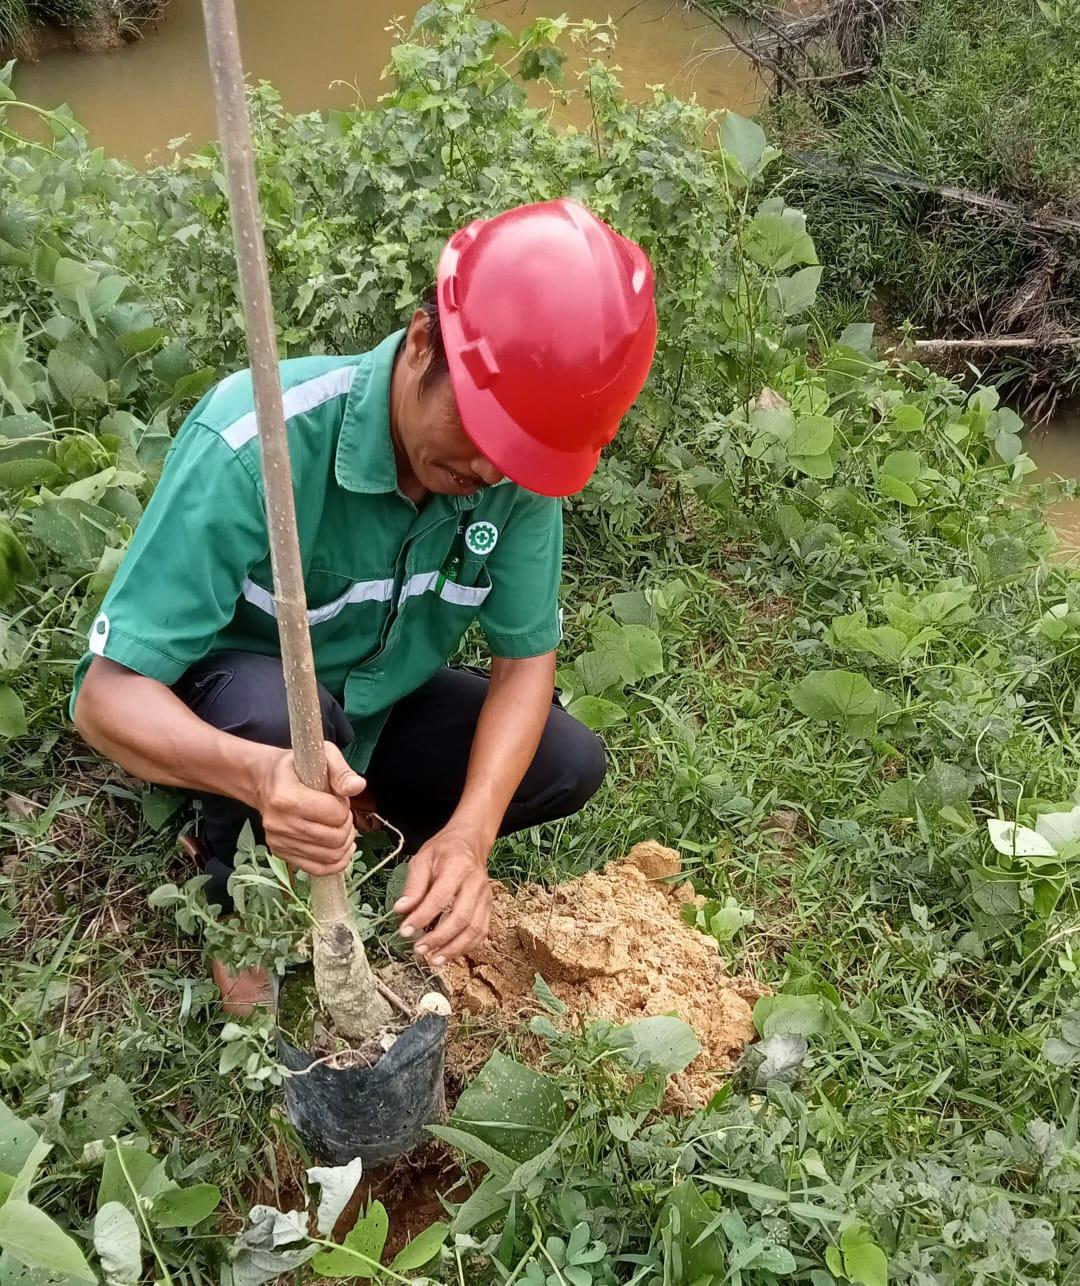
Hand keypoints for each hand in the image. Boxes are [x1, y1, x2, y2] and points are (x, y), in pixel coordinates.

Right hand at [252, 741, 365, 875]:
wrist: (263, 780)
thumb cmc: (294, 767)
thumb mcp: (321, 755)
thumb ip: (341, 771)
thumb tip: (356, 786)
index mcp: (286, 797)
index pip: (334, 814)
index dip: (344, 806)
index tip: (337, 798)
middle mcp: (279, 822)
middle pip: (334, 838)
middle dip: (347, 826)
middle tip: (341, 814)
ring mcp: (279, 840)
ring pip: (330, 856)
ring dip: (344, 843)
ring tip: (340, 828)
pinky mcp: (281, 853)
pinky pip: (318, 869)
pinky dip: (336, 862)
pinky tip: (341, 848)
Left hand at [394, 824, 492, 963]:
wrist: (471, 842)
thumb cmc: (443, 851)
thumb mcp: (422, 859)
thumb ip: (413, 886)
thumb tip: (401, 911)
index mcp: (457, 867)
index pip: (440, 897)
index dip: (422, 917)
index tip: (404, 931)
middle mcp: (475, 883)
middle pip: (461, 917)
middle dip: (439, 938)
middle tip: (418, 950)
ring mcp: (485, 896)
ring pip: (474, 929)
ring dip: (454, 948)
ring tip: (433, 960)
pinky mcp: (489, 906)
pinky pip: (482, 931)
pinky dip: (466, 946)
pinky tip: (449, 954)